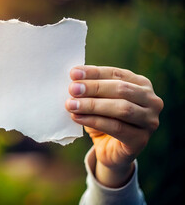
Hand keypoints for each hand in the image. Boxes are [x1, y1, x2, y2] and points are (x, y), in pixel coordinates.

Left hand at [65, 65, 162, 187]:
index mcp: (141, 84)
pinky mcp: (141, 140)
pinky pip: (116, 128)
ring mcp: (150, 121)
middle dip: (94, 88)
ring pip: (121, 108)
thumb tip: (74, 79)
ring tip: (71, 105)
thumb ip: (90, 89)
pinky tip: (77, 118)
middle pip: (121, 89)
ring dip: (93, 105)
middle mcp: (151, 101)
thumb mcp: (97, 100)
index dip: (94, 73)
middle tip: (72, 89)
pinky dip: (94, 121)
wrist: (110, 151)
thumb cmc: (103, 119)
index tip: (73, 73)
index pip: (116, 74)